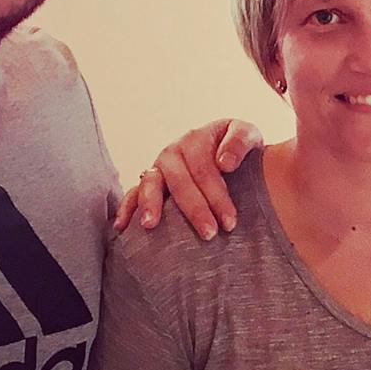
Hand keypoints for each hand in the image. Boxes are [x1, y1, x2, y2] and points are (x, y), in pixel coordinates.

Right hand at [112, 119, 261, 239]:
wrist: (229, 151)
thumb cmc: (239, 147)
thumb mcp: (248, 134)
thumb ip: (240, 142)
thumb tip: (224, 163)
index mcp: (196, 138)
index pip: (205, 170)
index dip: (217, 196)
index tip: (230, 222)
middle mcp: (174, 151)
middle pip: (180, 181)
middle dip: (194, 209)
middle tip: (209, 234)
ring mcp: (159, 166)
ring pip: (150, 183)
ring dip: (151, 204)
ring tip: (151, 226)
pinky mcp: (150, 181)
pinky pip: (133, 192)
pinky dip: (125, 207)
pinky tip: (122, 227)